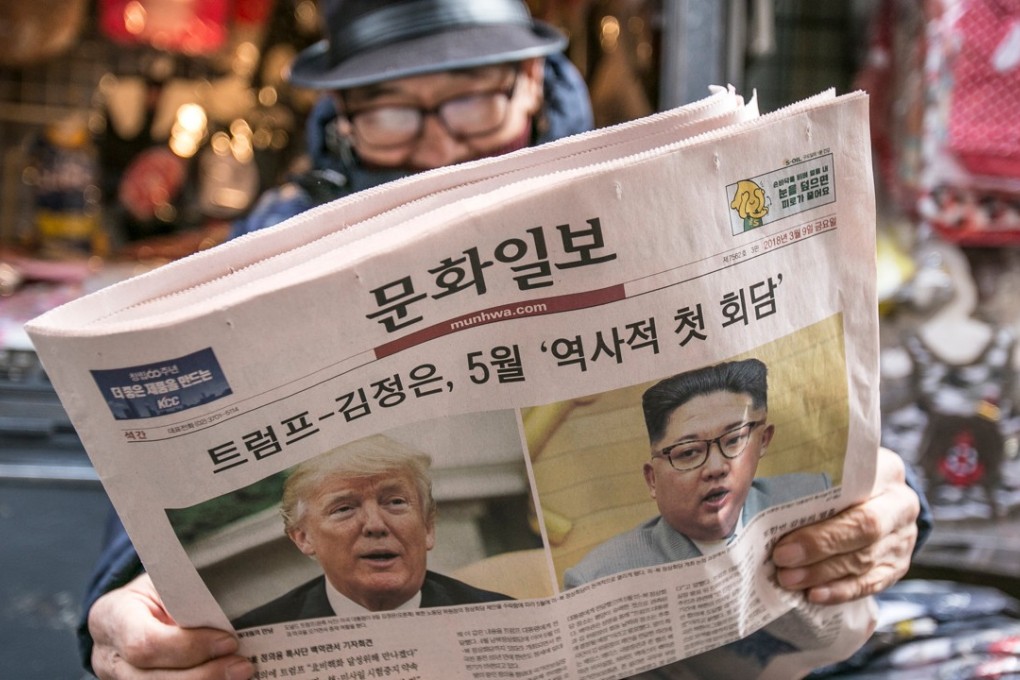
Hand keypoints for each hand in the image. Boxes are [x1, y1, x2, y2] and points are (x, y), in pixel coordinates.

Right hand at [89, 573, 253, 679]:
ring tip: (238, 674)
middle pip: (152, 679)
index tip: (228, 641)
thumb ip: (187, 594)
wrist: (128, 612)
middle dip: (203, 675)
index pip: (145, 642)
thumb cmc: (152, 592)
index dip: (189, 647)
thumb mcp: (164, 580)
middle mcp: (109, 657)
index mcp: (112, 617)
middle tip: (242, 666)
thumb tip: (229, 609)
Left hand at [771, 447, 919, 604]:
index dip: (823, 504)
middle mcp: (900, 504)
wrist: (882, 500)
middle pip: (864, 528)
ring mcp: (902, 539)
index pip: (858, 487)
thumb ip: (809, 472)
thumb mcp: (833, 466)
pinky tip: (813, 595)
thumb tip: (758, 481)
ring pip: (864, 560)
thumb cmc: (844, 481)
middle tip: (782, 558)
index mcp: (884, 471)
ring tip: (788, 578)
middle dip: (819, 546)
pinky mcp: (897, 566)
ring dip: (822, 573)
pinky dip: (839, 591)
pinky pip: (870, 584)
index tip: (783, 523)